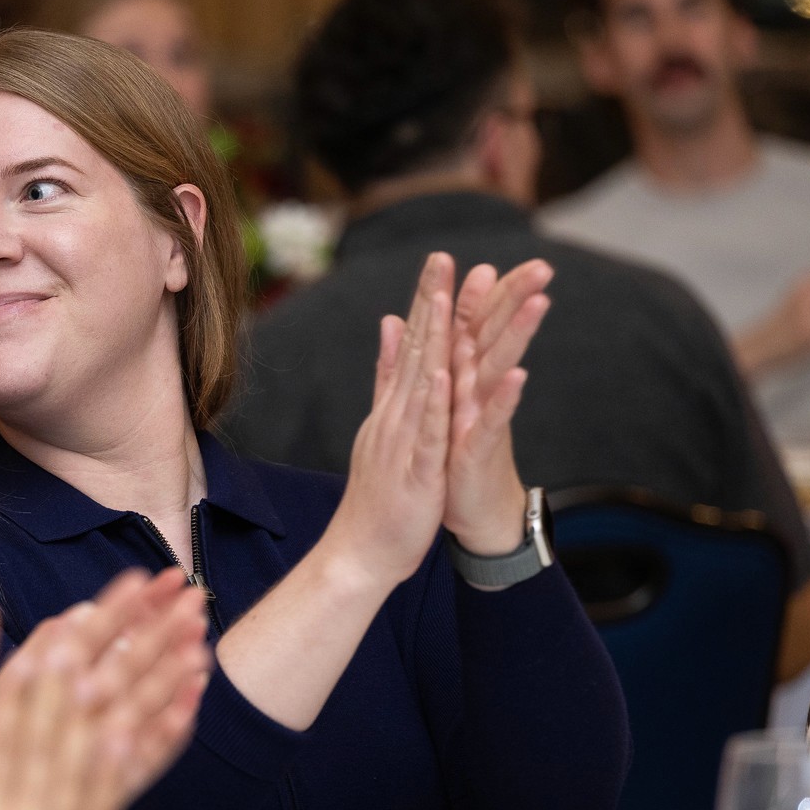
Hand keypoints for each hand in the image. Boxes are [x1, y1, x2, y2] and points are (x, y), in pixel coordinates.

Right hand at [0, 600, 200, 809]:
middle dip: (65, 683)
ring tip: (115, 668)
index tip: (37, 649)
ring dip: (100, 712)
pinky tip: (129, 733)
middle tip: (84, 634)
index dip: (23, 692)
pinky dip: (118, 769)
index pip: (3, 742)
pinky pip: (105, 808)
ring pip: (83, 766)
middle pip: (47, 741)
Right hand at [319, 250, 453, 594]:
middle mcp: (397, 416)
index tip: (441, 258)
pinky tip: (449, 376)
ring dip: (438, 341)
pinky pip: (431, 435)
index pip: (413, 345)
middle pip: (418, 351)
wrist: (360, 552)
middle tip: (444, 257)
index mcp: (395, 407)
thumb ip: (389, 376)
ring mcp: (406, 442)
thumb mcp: (385, 426)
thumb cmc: (380, 495)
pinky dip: (439, 405)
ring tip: (449, 301)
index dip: (426, 299)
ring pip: (426, 384)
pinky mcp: (418, 472)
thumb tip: (391, 326)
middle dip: (432, 302)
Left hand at [444, 258, 549, 553]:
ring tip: (540, 303)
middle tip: (543, 265)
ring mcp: (480, 416)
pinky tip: (520, 374)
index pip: (472, 326)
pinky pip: (494, 418)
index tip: (490, 261)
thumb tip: (435, 326)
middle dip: (516, 301)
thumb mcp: (445, 402)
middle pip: (495, 337)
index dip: (482, 295)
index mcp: (461, 378)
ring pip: (500, 368)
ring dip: (519, 335)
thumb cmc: (455, 453)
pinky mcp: (480, 446)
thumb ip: (444, 360)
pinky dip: (505, 397)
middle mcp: (475, 391)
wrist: (471, 510)